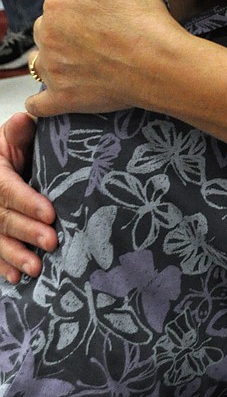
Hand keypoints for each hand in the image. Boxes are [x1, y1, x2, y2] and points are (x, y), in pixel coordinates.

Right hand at [0, 112, 56, 282]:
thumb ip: (21, 130)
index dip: (27, 202)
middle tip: (51, 242)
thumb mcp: (16, 134)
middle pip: (2, 217)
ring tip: (35, 268)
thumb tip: (25, 118)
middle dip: (26, 231)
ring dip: (14, 255)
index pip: (7, 188)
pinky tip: (14, 278)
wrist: (4, 160)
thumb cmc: (15, 146)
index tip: (50, 214)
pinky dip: (2, 265)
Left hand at [27, 0, 174, 119]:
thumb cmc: (142, 19)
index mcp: (58, 4)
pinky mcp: (63, 98)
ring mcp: (54, 69)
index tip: (101, 11)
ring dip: (57, 60)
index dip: (80, 3)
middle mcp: (49, 36)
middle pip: (49, 29)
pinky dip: (41, 102)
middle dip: (66, 30)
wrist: (159, 63)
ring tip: (87, 61)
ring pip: (44, 61)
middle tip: (99, 35)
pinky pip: (39, 103)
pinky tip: (49, 98)